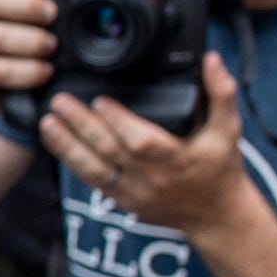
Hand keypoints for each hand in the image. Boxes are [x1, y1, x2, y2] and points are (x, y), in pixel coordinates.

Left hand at [39, 51, 247, 236]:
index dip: (120, 122)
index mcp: (178, 160)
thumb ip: (221, 93)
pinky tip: (55, 142)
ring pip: (94, 170)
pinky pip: (92, 181)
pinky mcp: (123, 201)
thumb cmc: (221, 169)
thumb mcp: (229, 130)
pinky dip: (71, 161)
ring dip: (67, 146)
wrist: (216, 216)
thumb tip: (211, 59)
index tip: (100, 101)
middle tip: (60, 103)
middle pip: (110, 152)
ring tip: (47, 123)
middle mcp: (153, 179)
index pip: (143, 142)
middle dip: (82, 127)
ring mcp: (135, 193)